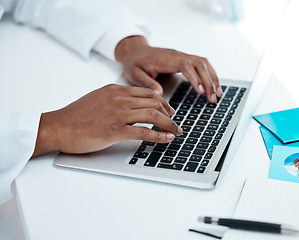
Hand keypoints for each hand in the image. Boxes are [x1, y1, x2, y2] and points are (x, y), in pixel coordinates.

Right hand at [32, 84, 181, 156]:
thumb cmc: (75, 116)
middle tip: (175, 121)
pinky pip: (144, 132)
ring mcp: (118, 114)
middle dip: (168, 112)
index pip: (146, 93)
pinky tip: (167, 138)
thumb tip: (130, 105)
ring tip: (176, 131)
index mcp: (115, 90)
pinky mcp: (115, 130)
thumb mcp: (97, 99)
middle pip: (153, 102)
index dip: (162, 101)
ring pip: (152, 115)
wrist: (58, 126)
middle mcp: (119, 99)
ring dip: (168, 124)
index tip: (168, 110)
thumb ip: (115, 99)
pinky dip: (159, 135)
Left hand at [115, 36, 221, 102]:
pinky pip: (202, 64)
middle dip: (209, 81)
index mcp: (166, 59)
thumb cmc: (135, 63)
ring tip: (218, 94)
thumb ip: (147, 83)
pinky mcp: (185, 59)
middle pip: (200, 64)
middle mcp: (178, 55)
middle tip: (213, 99)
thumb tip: (159, 93)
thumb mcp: (135, 74)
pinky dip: (210, 74)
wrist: (135, 51)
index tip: (201, 91)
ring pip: (204, 63)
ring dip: (213, 78)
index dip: (195, 78)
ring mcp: (183, 56)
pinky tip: (214, 85)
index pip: (186, 66)